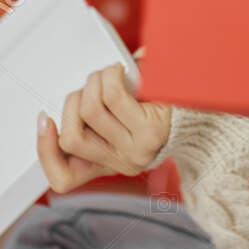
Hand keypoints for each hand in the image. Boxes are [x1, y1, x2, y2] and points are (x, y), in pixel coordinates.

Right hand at [36, 47, 172, 193]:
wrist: (203, 112)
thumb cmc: (158, 107)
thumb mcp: (123, 122)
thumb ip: (96, 120)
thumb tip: (71, 97)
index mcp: (108, 166)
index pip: (63, 179)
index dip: (45, 151)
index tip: (47, 120)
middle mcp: (122, 163)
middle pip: (71, 137)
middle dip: (72, 102)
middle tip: (90, 87)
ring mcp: (136, 150)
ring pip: (90, 112)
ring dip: (93, 83)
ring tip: (108, 74)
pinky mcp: (150, 131)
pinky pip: (113, 97)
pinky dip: (109, 76)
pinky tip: (120, 70)